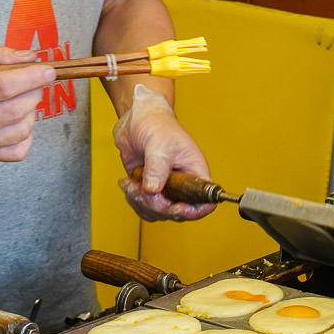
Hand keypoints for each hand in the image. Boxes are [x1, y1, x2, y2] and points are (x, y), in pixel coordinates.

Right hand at [0, 45, 54, 161]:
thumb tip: (29, 57)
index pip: (4, 87)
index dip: (31, 78)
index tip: (48, 71)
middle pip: (16, 110)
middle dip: (34, 92)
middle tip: (32, 81)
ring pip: (21, 130)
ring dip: (31, 112)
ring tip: (21, 98)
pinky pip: (17, 151)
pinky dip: (26, 135)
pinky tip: (16, 119)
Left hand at [112, 84, 213, 220]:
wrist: (137, 120)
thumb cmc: (157, 124)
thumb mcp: (160, 143)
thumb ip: (157, 167)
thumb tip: (154, 189)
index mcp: (195, 172)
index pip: (205, 200)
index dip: (194, 210)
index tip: (176, 207)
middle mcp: (183, 184)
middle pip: (178, 213)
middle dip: (158, 206)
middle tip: (144, 190)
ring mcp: (166, 189)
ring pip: (159, 213)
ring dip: (142, 203)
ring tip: (132, 184)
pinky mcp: (150, 189)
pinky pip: (144, 207)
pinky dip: (134, 200)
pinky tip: (128, 184)